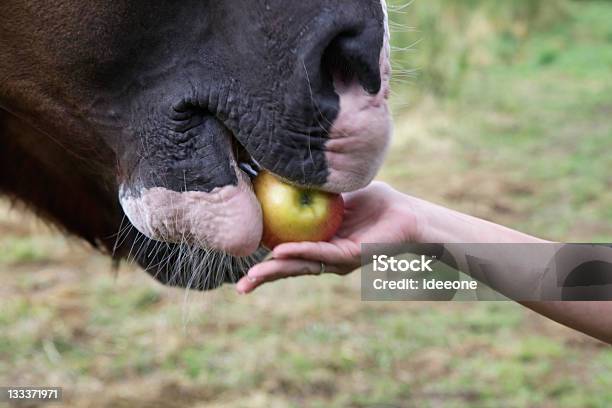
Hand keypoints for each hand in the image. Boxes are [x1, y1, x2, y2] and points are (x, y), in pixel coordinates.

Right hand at [236, 182, 417, 293]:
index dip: (266, 258)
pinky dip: (300, 252)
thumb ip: (315, 193)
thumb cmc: (376, 202)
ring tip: (252, 278)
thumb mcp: (338, 195)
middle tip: (242, 287)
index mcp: (320, 243)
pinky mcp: (350, 256)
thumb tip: (286, 177)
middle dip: (265, 277)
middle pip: (291, 268)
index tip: (243, 259)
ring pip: (302, 266)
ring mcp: (337, 259)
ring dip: (276, 271)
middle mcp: (326, 256)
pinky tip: (281, 252)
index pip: (288, 254)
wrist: (407, 212)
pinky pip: (321, 253)